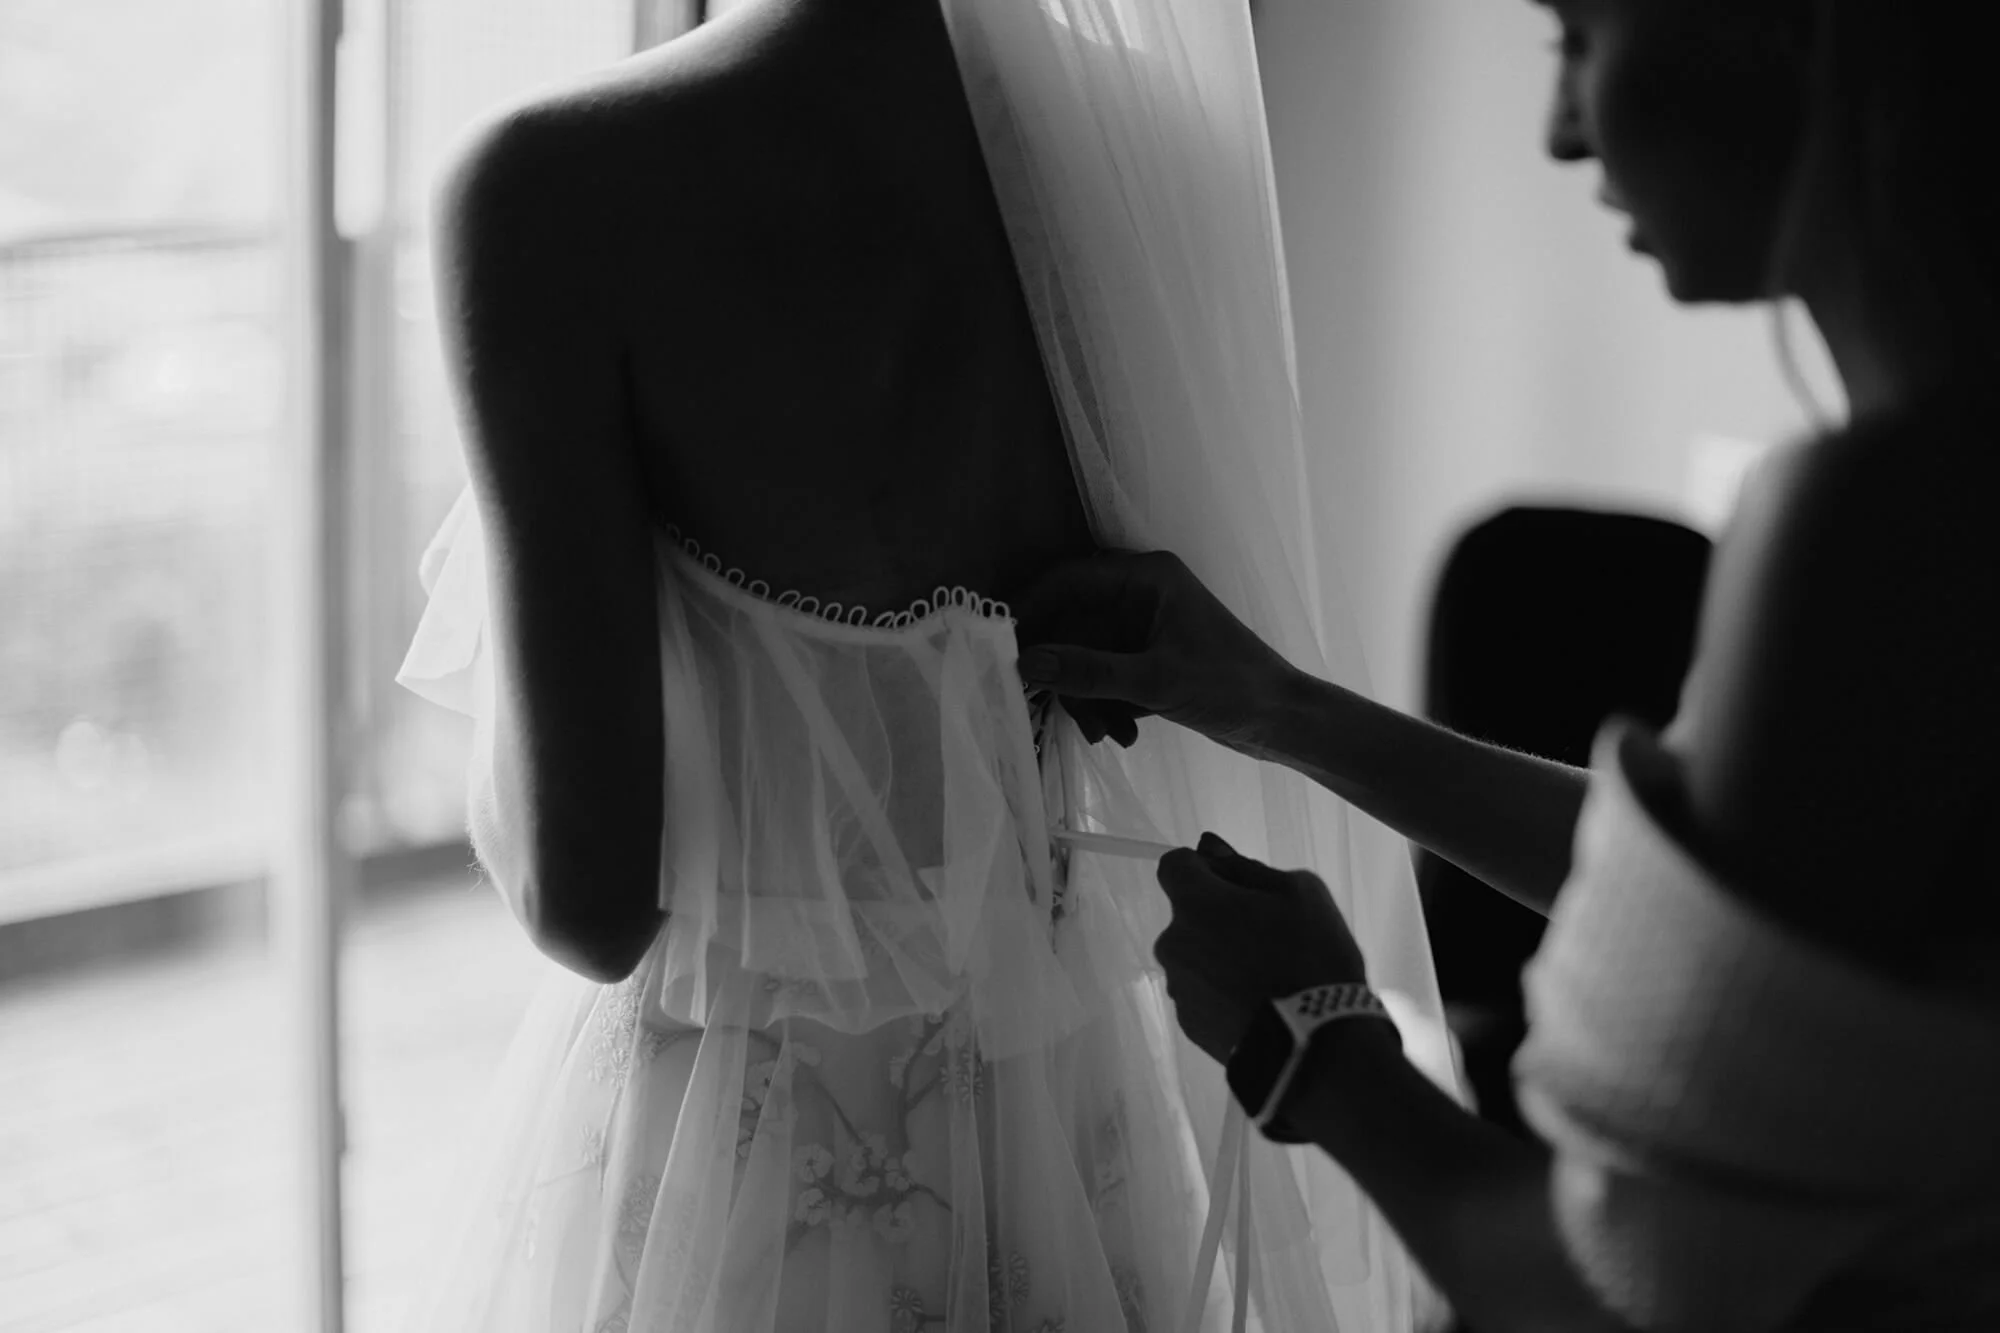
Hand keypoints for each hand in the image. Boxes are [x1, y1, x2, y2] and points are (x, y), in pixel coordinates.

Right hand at [1012, 549, 1297, 752]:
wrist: (1282, 721)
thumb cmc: (1230, 686)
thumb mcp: (1155, 681)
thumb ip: (1089, 671)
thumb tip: (1027, 662)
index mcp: (1148, 578)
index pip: (1071, 580)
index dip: (1033, 609)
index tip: (1002, 645)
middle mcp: (1142, 595)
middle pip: (1074, 628)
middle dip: (1070, 677)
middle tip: (1070, 714)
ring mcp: (1144, 629)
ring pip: (1086, 658)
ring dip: (1089, 700)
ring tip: (1108, 735)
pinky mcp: (1148, 659)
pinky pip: (1105, 677)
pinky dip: (1106, 707)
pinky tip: (1124, 735)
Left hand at [1153, 832, 1367, 1063]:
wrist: (1313, 1048)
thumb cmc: (1312, 959)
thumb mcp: (1301, 893)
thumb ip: (1247, 868)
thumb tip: (1210, 849)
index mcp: (1194, 904)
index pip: (1174, 865)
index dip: (1203, 869)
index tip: (1236, 886)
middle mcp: (1173, 944)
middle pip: (1186, 917)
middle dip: (1216, 919)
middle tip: (1266, 938)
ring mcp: (1178, 989)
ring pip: (1194, 958)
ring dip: (1218, 959)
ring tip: (1266, 980)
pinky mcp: (1189, 1027)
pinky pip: (1202, 995)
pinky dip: (1221, 994)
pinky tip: (1258, 1008)